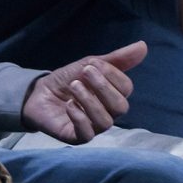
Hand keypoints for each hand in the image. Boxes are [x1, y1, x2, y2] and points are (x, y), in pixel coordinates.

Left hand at [23, 42, 146, 140]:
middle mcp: (107, 113)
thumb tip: (143, 45)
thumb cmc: (67, 80)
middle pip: (120, 107)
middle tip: (84, 73)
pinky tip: (69, 104)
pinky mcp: (77, 137)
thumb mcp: (90, 64)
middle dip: (103, 87)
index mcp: (113, 95)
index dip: (112, 75)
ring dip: (89, 100)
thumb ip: (117, 59)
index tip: (92, 64)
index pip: (126, 89)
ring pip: (105, 121)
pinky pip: (87, 134)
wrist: (39, 93)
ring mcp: (93, 127)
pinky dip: (79, 116)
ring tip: (73, 87)